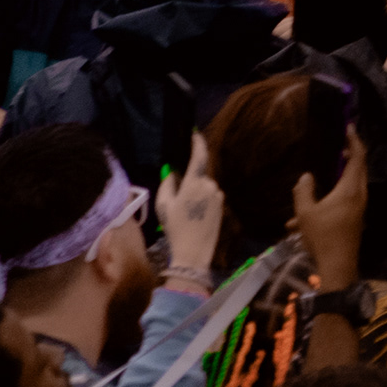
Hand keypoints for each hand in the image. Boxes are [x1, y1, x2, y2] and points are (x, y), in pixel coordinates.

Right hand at [157, 136, 223, 281]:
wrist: (194, 252)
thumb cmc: (175, 228)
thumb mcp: (164, 205)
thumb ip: (168, 184)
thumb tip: (172, 172)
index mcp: (195, 183)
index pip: (199, 156)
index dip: (197, 143)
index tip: (195, 134)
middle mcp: (210, 185)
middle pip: (198, 174)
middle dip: (188, 179)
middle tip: (176, 197)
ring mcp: (218, 195)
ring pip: (203, 186)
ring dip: (194, 191)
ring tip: (183, 210)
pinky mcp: (222, 205)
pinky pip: (209, 195)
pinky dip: (201, 199)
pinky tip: (193, 214)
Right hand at [292, 131, 366, 291]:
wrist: (337, 266)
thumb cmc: (323, 236)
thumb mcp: (306, 213)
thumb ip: (303, 191)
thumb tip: (306, 177)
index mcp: (350, 189)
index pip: (357, 157)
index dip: (354, 140)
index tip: (349, 127)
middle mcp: (359, 195)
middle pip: (357, 168)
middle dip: (348, 155)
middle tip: (338, 144)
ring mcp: (359, 207)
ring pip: (349, 186)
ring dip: (335, 179)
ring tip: (319, 176)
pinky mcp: (355, 218)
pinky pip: (344, 201)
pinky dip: (329, 201)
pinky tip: (300, 221)